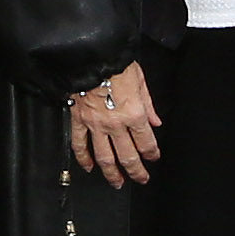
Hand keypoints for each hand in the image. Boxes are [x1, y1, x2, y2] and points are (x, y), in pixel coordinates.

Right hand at [67, 62, 162, 187]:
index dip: (152, 153)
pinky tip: (89, 167)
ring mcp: (95, 124)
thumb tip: (155, 122)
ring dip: (112, 173)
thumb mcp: (139, 79)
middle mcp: (115, 123)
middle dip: (137, 172)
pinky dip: (84, 158)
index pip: (146, 142)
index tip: (154, 157)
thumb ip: (148, 104)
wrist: (89, 53)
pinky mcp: (79, 119)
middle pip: (128, 156)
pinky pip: (80, 144)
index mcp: (134, 113)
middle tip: (141, 179)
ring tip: (118, 182)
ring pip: (105, 157)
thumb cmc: (115, 62)